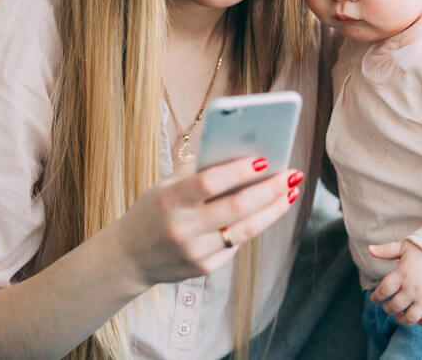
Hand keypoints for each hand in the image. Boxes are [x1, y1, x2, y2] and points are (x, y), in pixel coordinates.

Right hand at [110, 157, 301, 288]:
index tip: (265, 159)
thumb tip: (244, 152)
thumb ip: (200, 171)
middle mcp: (181, 228)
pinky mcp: (203, 269)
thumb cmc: (155, 209)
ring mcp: (194, 252)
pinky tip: (269, 210)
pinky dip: (254, 224)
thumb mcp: (166, 186)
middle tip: (292, 174)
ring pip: (245, 230)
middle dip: (269, 190)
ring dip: (273, 210)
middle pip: (236, 208)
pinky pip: (236, 243)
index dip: (238, 171)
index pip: (209, 182)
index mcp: (169, 199)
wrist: (129, 257)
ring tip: (291, 192)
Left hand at [367, 240, 421, 328]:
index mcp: (401, 275)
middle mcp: (412, 289)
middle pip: (394, 306)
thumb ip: (386, 250)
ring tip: (399, 316)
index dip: (376, 297)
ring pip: (410, 318)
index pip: (383, 291)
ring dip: (402, 320)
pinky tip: (421, 321)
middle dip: (387, 308)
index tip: (374, 299)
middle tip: (387, 306)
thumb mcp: (404, 246)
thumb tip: (369, 249)